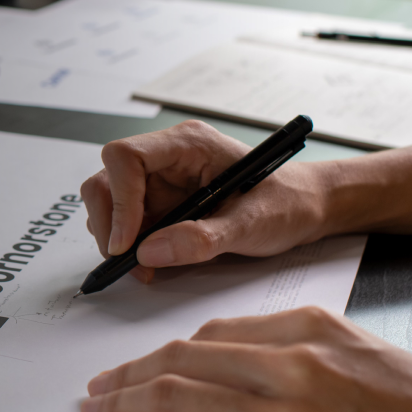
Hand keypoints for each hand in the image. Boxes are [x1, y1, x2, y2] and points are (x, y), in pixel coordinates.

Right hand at [79, 120, 330, 282]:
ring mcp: (159, 181)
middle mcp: (166, 157)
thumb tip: (149, 253)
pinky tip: (151, 264)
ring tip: (144, 267)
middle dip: (109, 222)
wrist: (305, 208)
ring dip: (116, 237)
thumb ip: (202, 239)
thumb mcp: (253, 224)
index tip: (126, 242)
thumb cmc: (287, 202)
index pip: (126, 157)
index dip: (118, 200)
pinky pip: (126, 222)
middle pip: (106, 179)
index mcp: (188, 145)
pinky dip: (129, 247)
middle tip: (126, 260)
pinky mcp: (159, 204)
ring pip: (109, 202)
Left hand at [79, 307, 411, 411]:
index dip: (161, 351)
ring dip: (122, 406)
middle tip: (96, 389)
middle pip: (182, 359)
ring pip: (177, 398)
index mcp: (313, 330)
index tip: (136, 364)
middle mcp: (294, 365)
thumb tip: (238, 358)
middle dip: (126, 375)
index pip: (212, 332)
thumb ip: (303, 348)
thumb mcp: (372, 356)